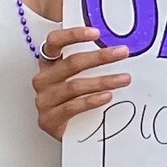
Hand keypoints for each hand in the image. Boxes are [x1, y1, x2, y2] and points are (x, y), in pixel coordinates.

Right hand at [34, 22, 129, 140]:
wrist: (68, 134)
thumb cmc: (76, 101)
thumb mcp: (79, 78)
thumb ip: (89, 61)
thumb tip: (117, 46)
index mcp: (48, 64)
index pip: (54, 42)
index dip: (73, 35)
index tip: (96, 32)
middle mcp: (43, 80)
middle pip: (71, 63)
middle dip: (100, 57)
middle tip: (122, 52)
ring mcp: (44, 100)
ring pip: (75, 86)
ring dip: (103, 81)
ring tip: (124, 79)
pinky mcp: (48, 119)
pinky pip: (72, 107)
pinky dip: (92, 101)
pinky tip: (107, 96)